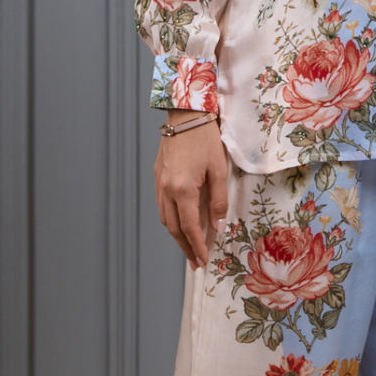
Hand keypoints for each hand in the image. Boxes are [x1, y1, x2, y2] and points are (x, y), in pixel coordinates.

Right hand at [154, 115, 228, 268]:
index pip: (189, 227)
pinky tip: (179, 222)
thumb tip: (218, 227)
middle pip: (173, 228)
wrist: (185, 113)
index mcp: (182, 189)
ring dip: (176, 235)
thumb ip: (218, 201)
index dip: (197, 246)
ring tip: (189, 246)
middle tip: (196, 262)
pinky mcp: (157, 175)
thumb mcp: (218, 170)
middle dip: (185, 247)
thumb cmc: (205, 139)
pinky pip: (161, 205)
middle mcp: (166, 189)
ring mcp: (159, 182)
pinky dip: (170, 219)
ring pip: (164, 218)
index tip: (204, 260)